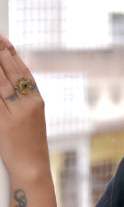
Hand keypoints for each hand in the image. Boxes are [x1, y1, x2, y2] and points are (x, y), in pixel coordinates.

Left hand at [0, 35, 49, 176]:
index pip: (23, 70)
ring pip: (0, 82)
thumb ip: (23, 97)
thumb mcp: (33, 117)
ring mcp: (16, 113)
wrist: (32, 168)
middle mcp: (28, 103)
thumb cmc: (30, 144)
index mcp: (36, 100)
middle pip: (10, 72)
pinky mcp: (3, 123)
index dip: (11, 52)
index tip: (3, 39)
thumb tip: (11, 79)